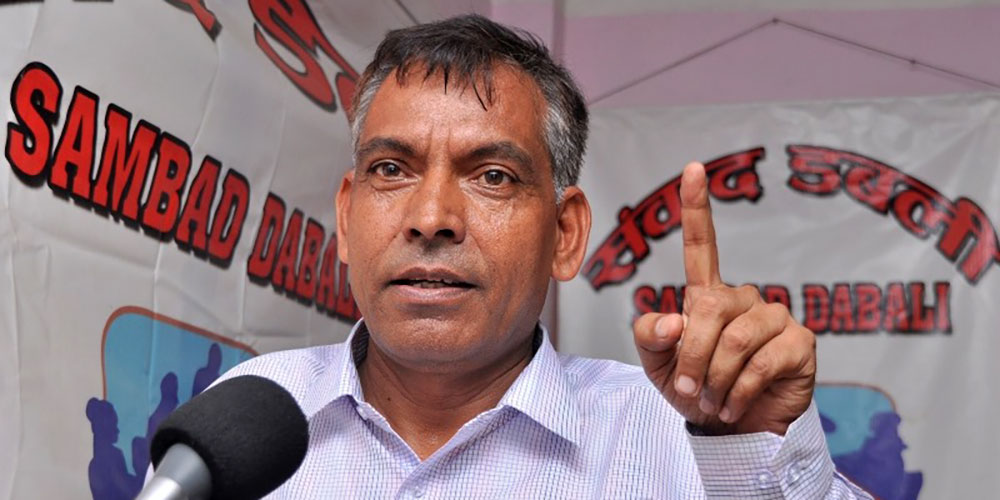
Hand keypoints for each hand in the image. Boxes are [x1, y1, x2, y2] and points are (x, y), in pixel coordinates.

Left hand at [633, 162, 815, 435]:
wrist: (735, 434)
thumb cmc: (697, 392)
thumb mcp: (658, 366)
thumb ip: (650, 336)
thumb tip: (675, 321)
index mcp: (709, 296)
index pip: (701, 245)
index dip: (696, 208)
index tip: (693, 169)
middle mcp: (744, 299)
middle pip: (709, 310)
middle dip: (690, 356)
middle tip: (687, 391)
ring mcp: (775, 317)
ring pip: (734, 340)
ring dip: (713, 379)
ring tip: (711, 400)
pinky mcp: (800, 343)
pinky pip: (759, 364)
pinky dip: (737, 392)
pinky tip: (733, 405)